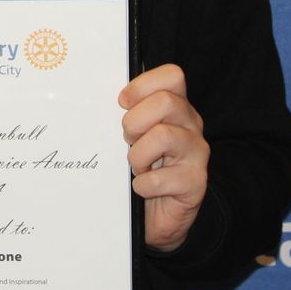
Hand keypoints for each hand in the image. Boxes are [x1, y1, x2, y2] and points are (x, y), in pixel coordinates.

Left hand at [118, 64, 208, 253]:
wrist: (159, 214)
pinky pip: (160, 179)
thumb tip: (93, 94)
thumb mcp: (135, 134)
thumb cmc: (143, 165)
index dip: (143, 85)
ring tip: (136, 166)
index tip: (122, 103)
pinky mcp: (196, 183)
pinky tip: (142, 187)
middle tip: (128, 140)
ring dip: (137, 155)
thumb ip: (127, 112)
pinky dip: (142, 185)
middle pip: (166, 101)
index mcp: (177, 106)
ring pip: (163, 136)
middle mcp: (192, 125)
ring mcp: (197, 153)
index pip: (173, 75)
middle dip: (135, 121)